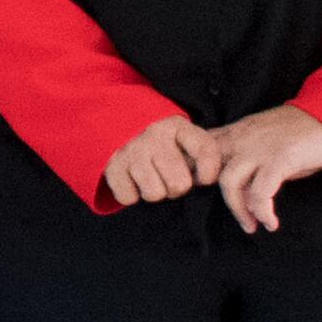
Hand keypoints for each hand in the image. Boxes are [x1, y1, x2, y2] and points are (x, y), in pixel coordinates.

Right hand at [98, 117, 219, 208]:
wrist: (115, 124)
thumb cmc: (160, 142)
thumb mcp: (182, 137)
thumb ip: (200, 154)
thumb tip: (207, 181)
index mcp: (176, 126)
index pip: (204, 149)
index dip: (209, 170)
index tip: (205, 180)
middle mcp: (154, 135)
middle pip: (179, 185)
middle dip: (177, 188)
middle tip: (170, 179)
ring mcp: (131, 150)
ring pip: (154, 194)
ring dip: (154, 192)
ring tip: (152, 179)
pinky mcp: (112, 165)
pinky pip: (128, 198)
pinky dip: (131, 194)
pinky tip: (132, 180)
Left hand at [205, 101, 321, 229]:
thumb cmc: (302, 133)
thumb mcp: (265, 139)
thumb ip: (247, 159)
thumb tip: (240, 192)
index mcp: (237, 131)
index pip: (199, 147)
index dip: (193, 170)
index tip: (200, 193)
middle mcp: (243, 137)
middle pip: (205, 166)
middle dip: (206, 193)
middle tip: (226, 212)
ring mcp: (260, 148)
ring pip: (228, 182)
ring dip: (238, 209)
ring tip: (251, 225)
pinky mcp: (280, 159)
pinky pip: (261, 192)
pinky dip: (262, 211)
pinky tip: (271, 222)